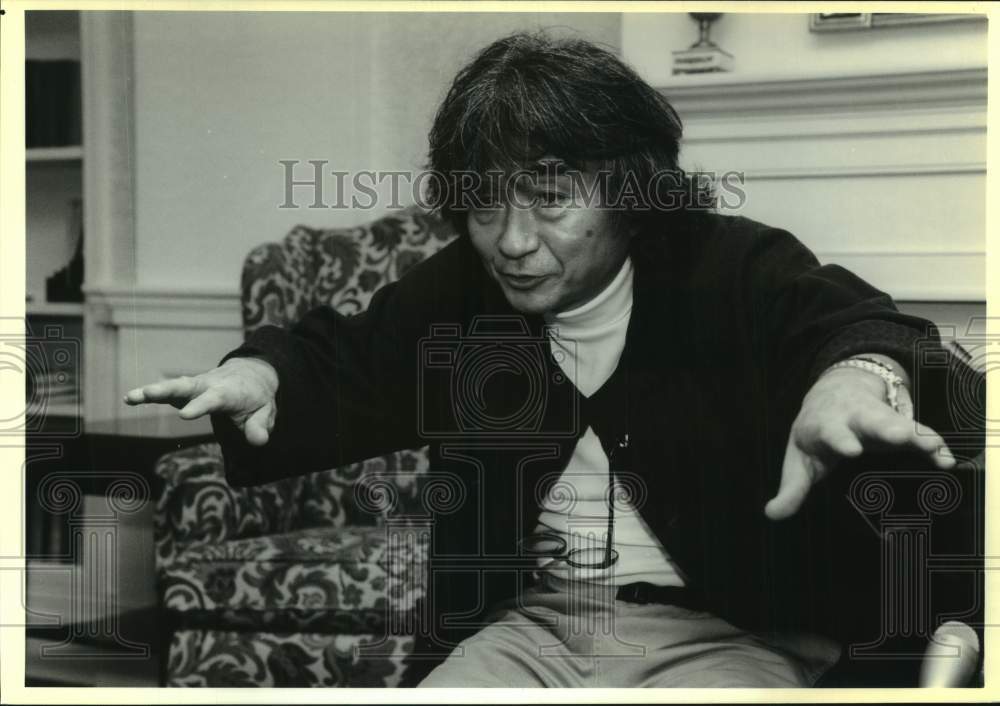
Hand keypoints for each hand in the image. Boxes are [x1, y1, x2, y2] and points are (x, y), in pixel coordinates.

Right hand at [123, 357, 278, 445]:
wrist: (251, 374)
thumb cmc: (257, 397)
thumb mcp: (266, 412)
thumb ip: (260, 426)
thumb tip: (258, 441)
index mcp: (229, 391)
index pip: (214, 399)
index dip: (199, 406)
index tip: (183, 415)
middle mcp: (209, 385)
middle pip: (187, 386)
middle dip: (168, 390)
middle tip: (148, 393)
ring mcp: (196, 386)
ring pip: (174, 386)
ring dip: (153, 391)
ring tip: (131, 397)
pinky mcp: (187, 390)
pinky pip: (167, 392)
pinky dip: (150, 394)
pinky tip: (129, 398)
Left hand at [765, 364, 955, 520]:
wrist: (836, 392)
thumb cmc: (815, 434)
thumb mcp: (799, 459)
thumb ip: (791, 488)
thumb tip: (772, 514)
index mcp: (826, 425)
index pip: (832, 431)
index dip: (841, 439)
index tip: (851, 449)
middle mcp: (855, 418)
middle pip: (871, 421)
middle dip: (885, 428)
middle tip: (899, 437)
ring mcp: (880, 419)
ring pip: (900, 423)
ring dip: (915, 434)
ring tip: (931, 447)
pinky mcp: (902, 424)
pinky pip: (922, 434)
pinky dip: (934, 446)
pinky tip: (946, 460)